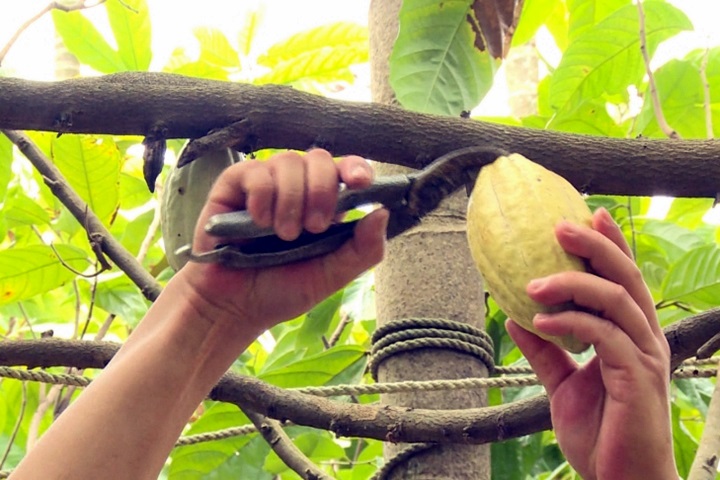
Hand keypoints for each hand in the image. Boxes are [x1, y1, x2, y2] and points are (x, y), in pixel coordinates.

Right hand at [177, 149, 388, 333]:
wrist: (233, 307)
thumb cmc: (281, 291)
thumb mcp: (331, 276)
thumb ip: (363, 250)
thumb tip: (383, 212)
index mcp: (324, 204)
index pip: (345, 169)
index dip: (355, 168)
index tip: (360, 182)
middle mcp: (296, 188)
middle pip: (319, 158)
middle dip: (322, 191)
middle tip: (313, 227)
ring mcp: (265, 183)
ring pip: (288, 161)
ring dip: (291, 199)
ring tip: (283, 235)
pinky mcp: (234, 186)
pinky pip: (255, 171)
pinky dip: (262, 196)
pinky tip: (258, 222)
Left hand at [506, 208, 676, 479]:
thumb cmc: (601, 435)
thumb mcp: (563, 386)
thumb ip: (546, 352)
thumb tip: (516, 317)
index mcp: (631, 337)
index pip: (623, 280)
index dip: (609, 244)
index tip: (586, 215)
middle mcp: (645, 340)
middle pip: (627, 277)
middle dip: (596, 245)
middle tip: (560, 225)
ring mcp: (645, 357)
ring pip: (617, 300)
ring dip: (573, 283)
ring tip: (532, 282)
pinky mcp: (639, 378)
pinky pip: (605, 337)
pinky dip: (572, 323)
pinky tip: (541, 320)